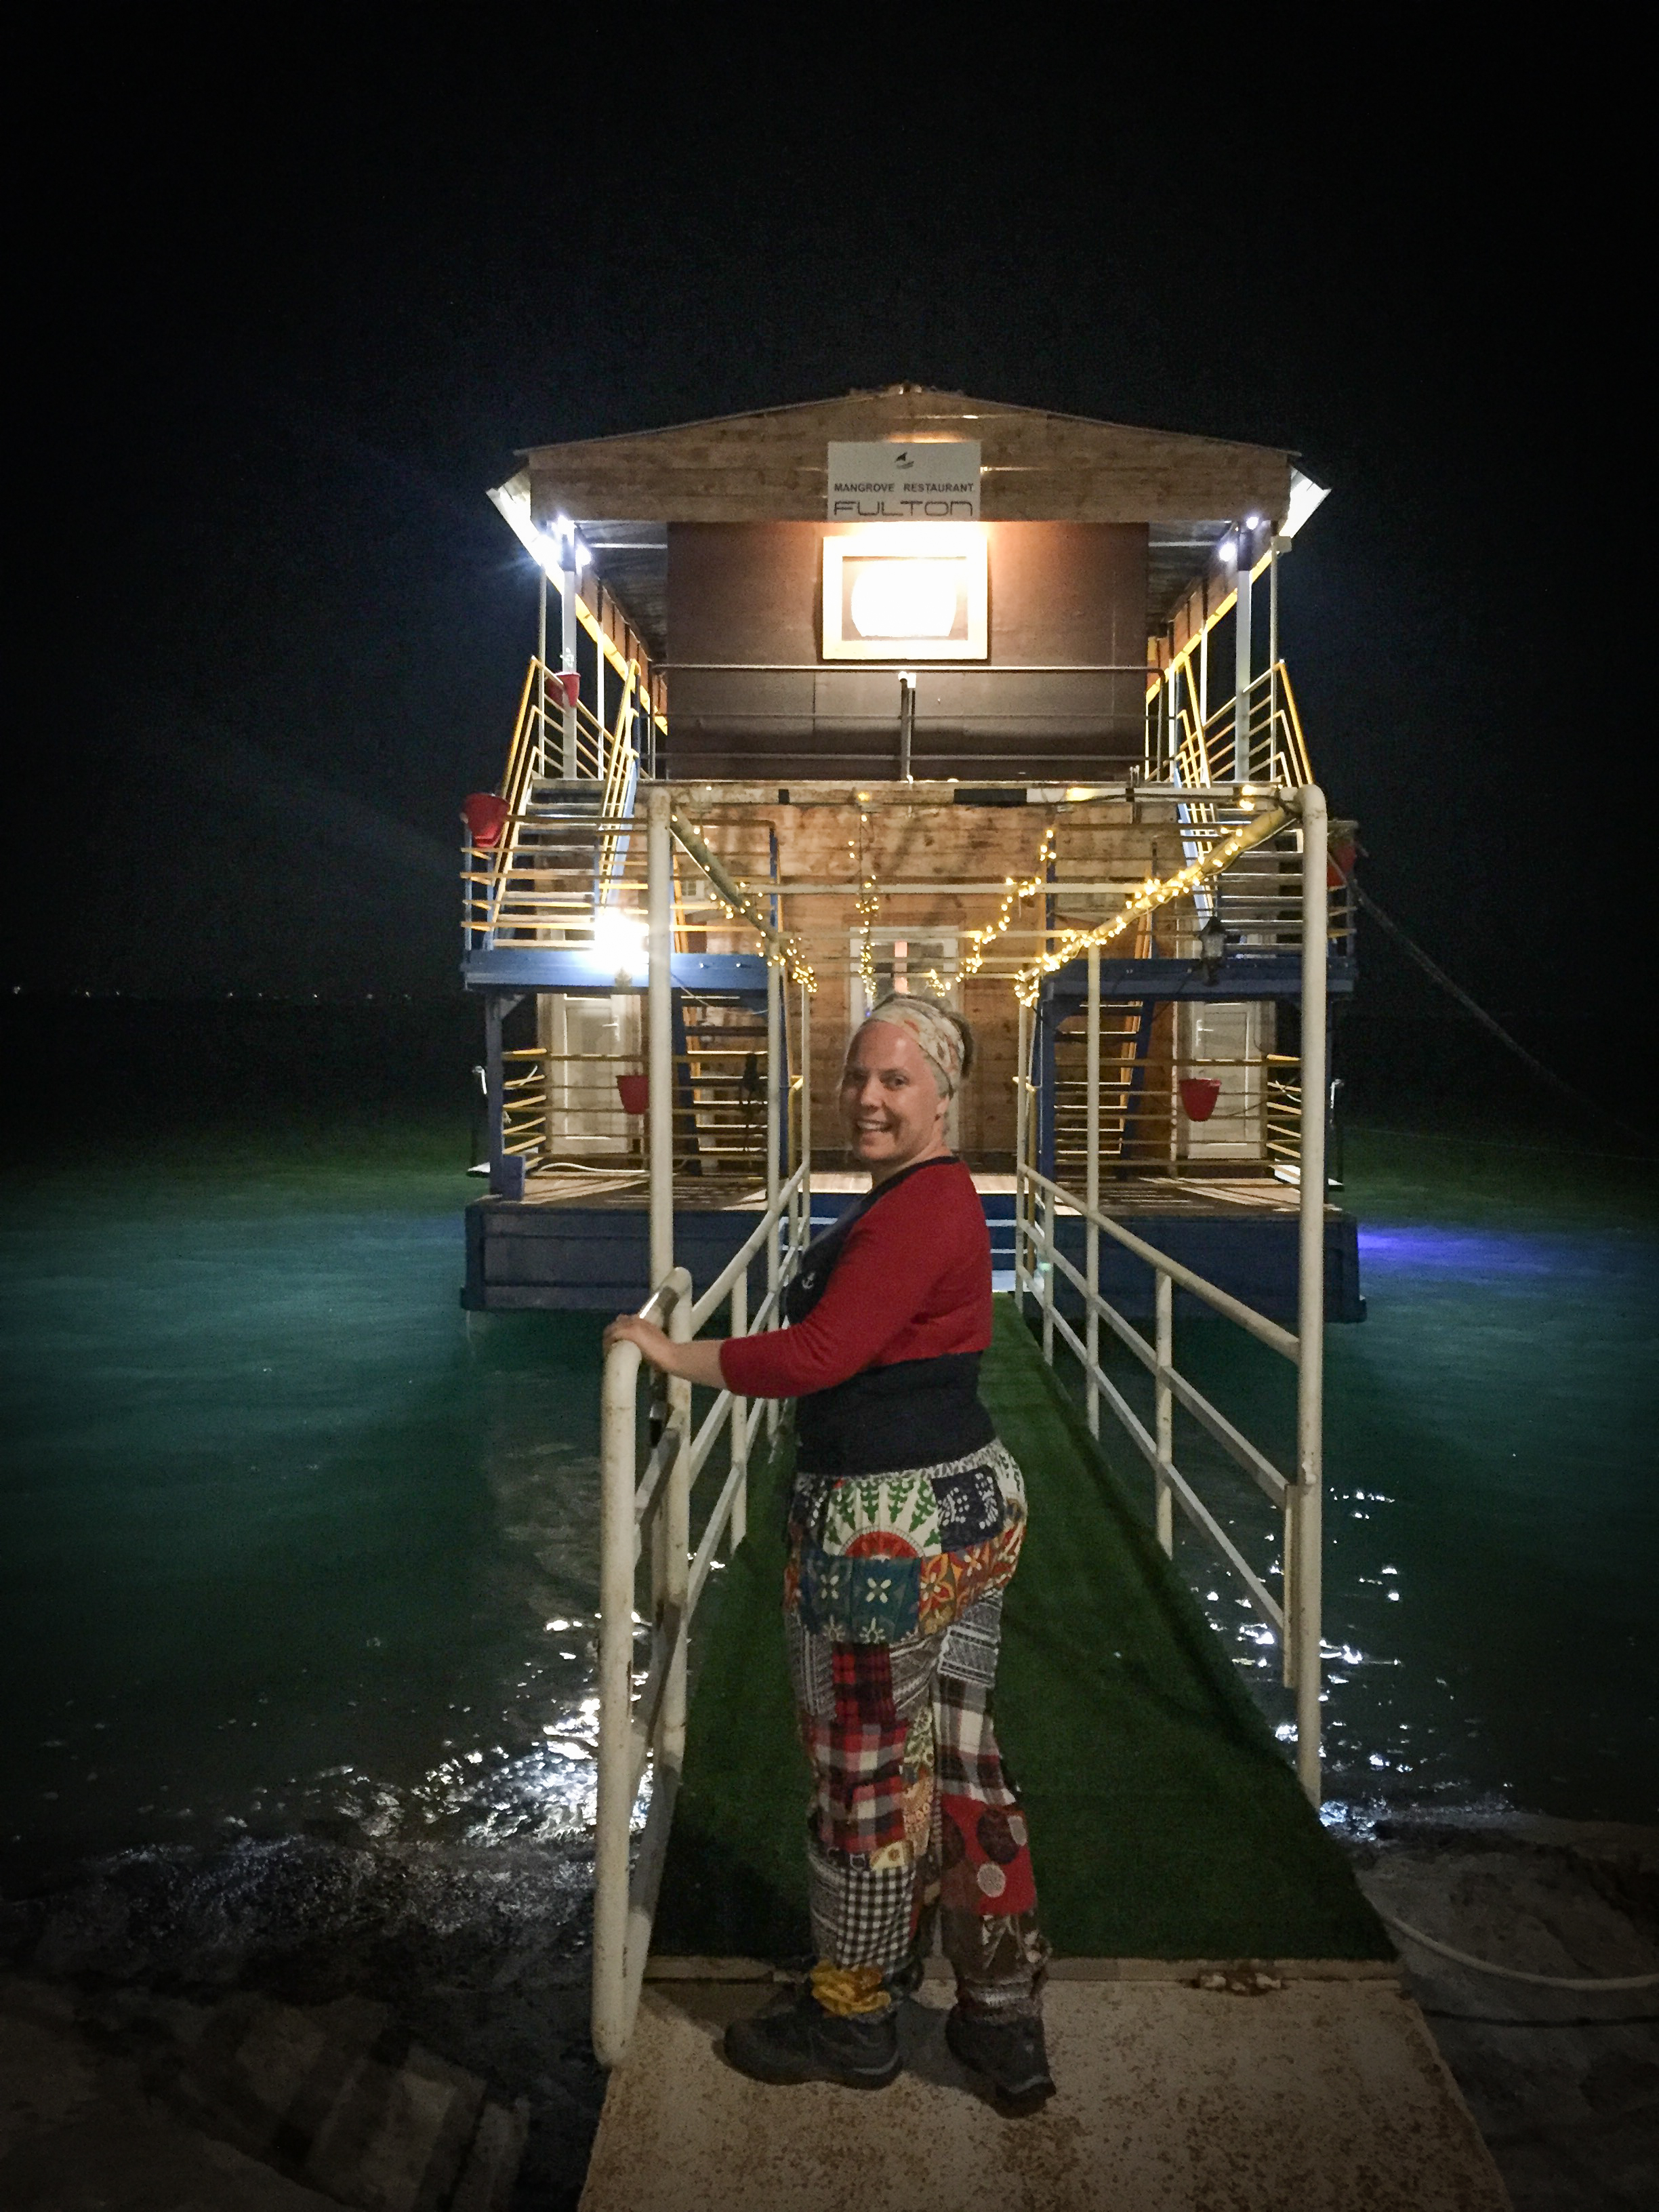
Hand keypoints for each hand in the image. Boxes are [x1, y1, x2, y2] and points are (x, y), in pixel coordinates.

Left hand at [602, 1317, 729, 1389]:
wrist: (671, 1356)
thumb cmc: (667, 1353)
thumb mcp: (655, 1343)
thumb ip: (645, 1343)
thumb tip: (640, 1349)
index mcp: (644, 1321)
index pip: (624, 1320)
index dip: (617, 1330)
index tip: (615, 1342)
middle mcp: (637, 1320)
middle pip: (616, 1324)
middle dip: (610, 1335)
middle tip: (608, 1349)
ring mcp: (633, 1325)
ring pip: (612, 1329)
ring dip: (608, 1339)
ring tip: (607, 1352)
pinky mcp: (630, 1333)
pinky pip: (613, 1335)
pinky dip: (608, 1343)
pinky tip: (608, 1352)